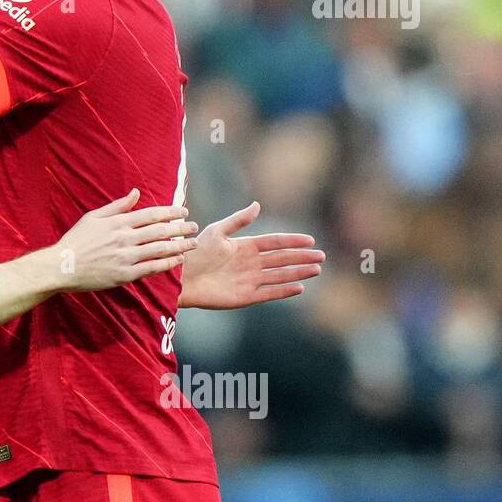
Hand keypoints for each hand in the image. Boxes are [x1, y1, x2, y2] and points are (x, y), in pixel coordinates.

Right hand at [49, 189, 198, 291]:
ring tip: (193, 243)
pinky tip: (178, 260)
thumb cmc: (76, 240)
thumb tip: (136, 192)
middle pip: (160, 231)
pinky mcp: (125, 275)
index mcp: (118, 222)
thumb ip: (117, 206)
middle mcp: (124, 238)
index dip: (170, 212)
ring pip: (160, 249)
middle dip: (180, 228)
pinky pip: (152, 268)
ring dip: (179, 245)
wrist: (62, 266)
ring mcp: (126, 257)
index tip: (183, 211)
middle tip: (194, 226)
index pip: (151, 214)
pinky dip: (167, 264)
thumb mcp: (93, 217)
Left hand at [178, 201, 323, 309]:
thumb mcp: (217, 232)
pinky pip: (268, 293)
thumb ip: (238, 220)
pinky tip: (299, 287)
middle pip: (281, 260)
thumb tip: (258, 205)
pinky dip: (284, 291)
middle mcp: (249, 264)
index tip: (310, 240)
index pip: (274, 243)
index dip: (292, 241)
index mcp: (244, 247)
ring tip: (316, 270)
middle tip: (321, 256)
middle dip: (301, 258)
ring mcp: (249, 280)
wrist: (180, 277)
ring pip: (279, 276)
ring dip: (298, 273)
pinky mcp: (244, 297)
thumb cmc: (195, 252)